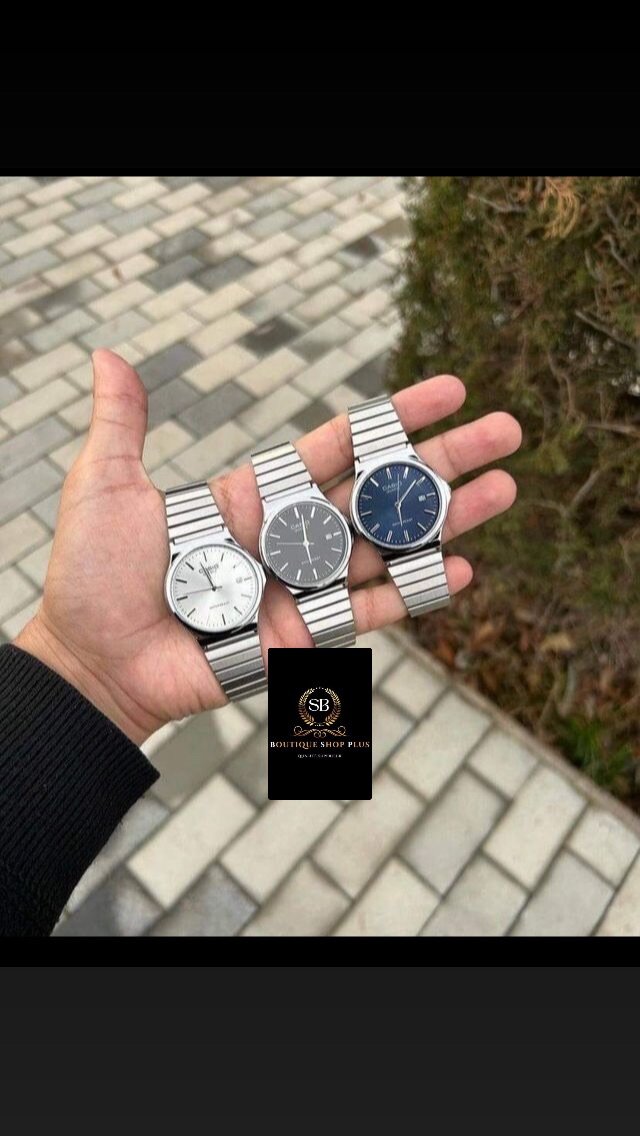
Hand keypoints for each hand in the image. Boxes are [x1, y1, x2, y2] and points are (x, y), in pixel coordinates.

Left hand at [16, 350, 520, 744]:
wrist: (92, 659)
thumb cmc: (93, 576)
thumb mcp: (106, 487)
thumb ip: (123, 425)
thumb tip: (110, 356)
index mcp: (255, 494)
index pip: (338, 446)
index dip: (394, 418)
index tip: (449, 391)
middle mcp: (290, 537)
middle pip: (381, 489)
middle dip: (444, 461)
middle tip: (506, 431)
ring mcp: (302, 587)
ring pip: (389, 545)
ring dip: (448, 519)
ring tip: (505, 490)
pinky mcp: (302, 636)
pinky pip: (369, 612)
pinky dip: (415, 593)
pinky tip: (462, 568)